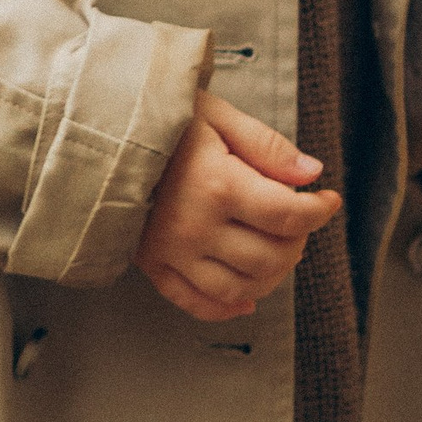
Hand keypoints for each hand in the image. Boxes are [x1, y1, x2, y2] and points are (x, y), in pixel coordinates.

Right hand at [137, 91, 341, 323]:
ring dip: (271, 275)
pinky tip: (245, 296)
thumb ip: (267, 145)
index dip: (319, 210)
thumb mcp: (216, 114)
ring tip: (275, 249)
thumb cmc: (157, 114)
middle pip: (271, 257)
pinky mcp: (151, 264)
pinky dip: (227, 307)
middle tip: (297, 219)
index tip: (328, 199)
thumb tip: (312, 173)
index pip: (289, 215)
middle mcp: (195, 227)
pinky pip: (195, 303)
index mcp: (217, 185)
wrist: (93, 130)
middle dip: (298, 240)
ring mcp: (171, 251)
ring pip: (240, 288)